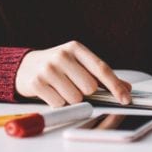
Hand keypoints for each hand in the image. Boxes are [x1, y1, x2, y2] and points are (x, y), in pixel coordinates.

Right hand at [15, 41, 131, 106]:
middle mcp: (62, 55)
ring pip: (75, 98)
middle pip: (89, 87)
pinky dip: (59, 103)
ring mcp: (48, 69)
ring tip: (61, 89)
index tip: (126, 99)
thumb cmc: (58, 66)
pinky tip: (52, 93)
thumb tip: (126, 88)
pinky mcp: (37, 83)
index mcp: (76, 48)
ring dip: (71, 99)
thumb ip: (101, 76)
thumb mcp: (79, 64)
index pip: (101, 68)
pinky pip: (59, 104)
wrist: (25, 66)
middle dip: (86, 93)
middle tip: (74, 86)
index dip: (115, 86)